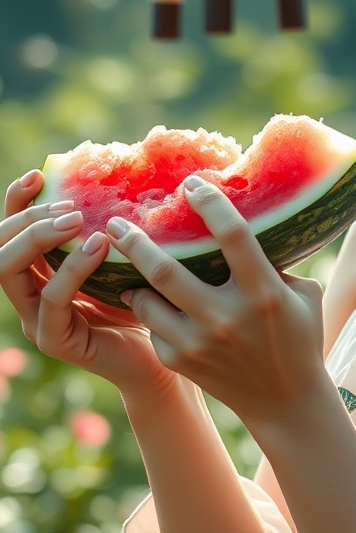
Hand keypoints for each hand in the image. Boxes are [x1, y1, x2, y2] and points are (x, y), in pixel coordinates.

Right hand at [0, 170, 179, 401]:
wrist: (162, 357)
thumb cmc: (143, 303)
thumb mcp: (119, 259)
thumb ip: (104, 229)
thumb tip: (116, 176)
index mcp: (38, 274)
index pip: (9, 233)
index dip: (16, 202)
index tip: (38, 175)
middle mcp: (29, 297)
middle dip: (26, 218)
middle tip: (68, 206)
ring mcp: (37, 321)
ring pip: (11, 272)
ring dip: (39, 238)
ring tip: (77, 219)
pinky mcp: (55, 340)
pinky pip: (51, 300)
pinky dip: (71, 269)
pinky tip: (97, 247)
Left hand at [106, 176, 327, 430]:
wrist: (286, 402)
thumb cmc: (298, 337)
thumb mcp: (303, 294)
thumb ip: (277, 261)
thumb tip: (248, 217)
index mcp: (264, 293)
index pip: (233, 236)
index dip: (209, 203)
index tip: (191, 183)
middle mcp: (227, 318)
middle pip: (168, 270)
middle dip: (135, 240)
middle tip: (116, 220)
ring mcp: (200, 343)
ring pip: (149, 299)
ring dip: (132, 274)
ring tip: (117, 252)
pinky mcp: (181, 361)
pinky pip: (153, 325)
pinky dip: (147, 306)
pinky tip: (142, 294)